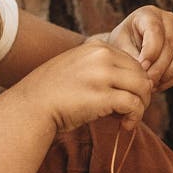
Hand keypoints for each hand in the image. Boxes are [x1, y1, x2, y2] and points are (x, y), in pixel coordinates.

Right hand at [11, 41, 154, 133]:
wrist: (29, 108)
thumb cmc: (52, 93)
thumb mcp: (77, 67)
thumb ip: (103, 68)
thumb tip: (135, 83)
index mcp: (96, 47)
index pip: (133, 62)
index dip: (135, 81)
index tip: (127, 97)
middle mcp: (101, 56)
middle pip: (141, 73)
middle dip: (142, 94)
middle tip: (132, 110)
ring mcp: (103, 75)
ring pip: (143, 87)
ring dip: (141, 106)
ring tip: (129, 118)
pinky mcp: (103, 96)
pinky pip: (134, 104)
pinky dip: (135, 116)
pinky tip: (126, 125)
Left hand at [104, 6, 172, 89]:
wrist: (126, 49)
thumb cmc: (121, 46)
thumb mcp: (119, 48)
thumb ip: (131, 57)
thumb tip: (145, 72)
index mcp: (149, 14)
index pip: (155, 30)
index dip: (150, 51)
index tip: (141, 68)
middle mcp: (169, 20)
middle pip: (170, 43)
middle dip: (159, 66)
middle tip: (146, 82)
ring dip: (169, 73)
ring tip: (152, 85)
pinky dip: (172, 79)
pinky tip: (157, 85)